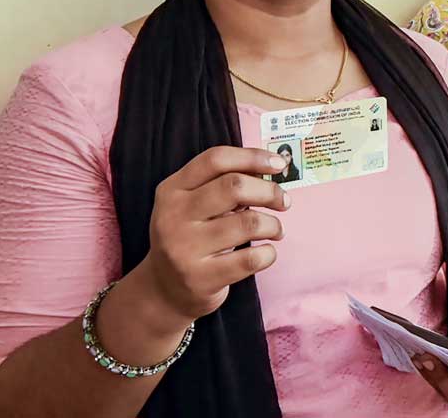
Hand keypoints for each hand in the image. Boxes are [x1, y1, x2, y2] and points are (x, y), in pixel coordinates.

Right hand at [139, 146, 289, 323]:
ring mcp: (184, 248)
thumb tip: (271, 167)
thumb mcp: (193, 205)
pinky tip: (265, 253)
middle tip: (283, 201)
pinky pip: (251, 258)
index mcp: (172, 190)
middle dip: (269, 191)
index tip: (279, 164)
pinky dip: (269, 253)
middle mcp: (173, 216)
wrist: (164, 289)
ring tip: (275, 231)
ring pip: (249, 223)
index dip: (252, 157)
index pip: (215, 159)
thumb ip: (223, 183)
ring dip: (274, 225)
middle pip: (234, 186)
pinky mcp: (200, 277)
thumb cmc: (192, 237)